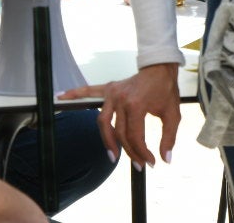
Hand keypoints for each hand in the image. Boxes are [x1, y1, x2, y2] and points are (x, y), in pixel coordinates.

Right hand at [61, 63, 180, 167]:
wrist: (159, 68)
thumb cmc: (165, 91)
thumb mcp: (173, 115)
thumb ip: (169, 138)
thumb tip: (165, 160)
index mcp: (136, 105)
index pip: (134, 135)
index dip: (142, 152)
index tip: (151, 162)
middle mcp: (120, 99)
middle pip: (118, 133)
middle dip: (129, 152)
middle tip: (138, 164)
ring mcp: (112, 93)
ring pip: (103, 122)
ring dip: (106, 140)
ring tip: (113, 155)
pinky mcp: (108, 88)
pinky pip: (88, 92)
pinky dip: (74, 94)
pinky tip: (60, 97)